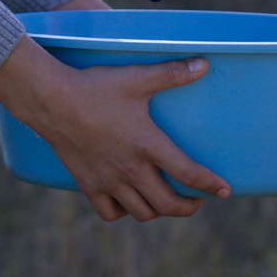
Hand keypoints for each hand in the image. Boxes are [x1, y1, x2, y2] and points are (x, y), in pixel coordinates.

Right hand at [0, 34, 229, 221]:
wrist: (52, 101)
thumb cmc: (96, 87)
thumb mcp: (138, 77)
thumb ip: (172, 73)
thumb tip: (204, 64)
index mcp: (147, 145)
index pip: (188, 174)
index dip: (210, 185)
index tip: (224, 191)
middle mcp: (130, 169)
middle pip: (167, 204)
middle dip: (188, 207)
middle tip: (197, 201)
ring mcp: (108, 181)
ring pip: (141, 212)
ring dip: (159, 211)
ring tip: (168, 202)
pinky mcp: (88, 184)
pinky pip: (110, 212)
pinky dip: (125, 212)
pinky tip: (130, 201)